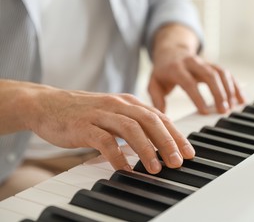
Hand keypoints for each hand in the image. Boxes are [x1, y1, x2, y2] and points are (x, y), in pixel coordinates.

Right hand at [0, 80, 194, 173]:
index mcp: (129, 102)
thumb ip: (134, 124)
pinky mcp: (83, 125)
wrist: (47, 104)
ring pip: (131, 129)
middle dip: (168, 142)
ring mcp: (101, 114)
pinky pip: (104, 141)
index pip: (159, 117)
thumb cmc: (84, 112)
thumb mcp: (114, 113)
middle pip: (150, 121)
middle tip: (178, 161)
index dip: (176, 135)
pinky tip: (125, 169)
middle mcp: (118, 105)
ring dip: (147, 149)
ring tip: (156, 168)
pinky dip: (117, 156)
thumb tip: (158, 142)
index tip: (188, 152)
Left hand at [148, 24, 244, 113]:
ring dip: (229, 89)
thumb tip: (163, 117)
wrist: (171, 50)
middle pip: (209, 75)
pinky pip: (226, 73)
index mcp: (176, 68)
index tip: (205, 112)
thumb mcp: (154, 83)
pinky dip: (235, 85)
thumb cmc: (162, 71)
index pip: (189, 82)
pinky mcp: (213, 65)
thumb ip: (156, 99)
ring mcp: (205, 62)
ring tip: (233, 106)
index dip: (198, 97)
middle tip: (223, 110)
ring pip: (220, 72)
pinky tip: (240, 99)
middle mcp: (192, 63)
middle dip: (218, 93)